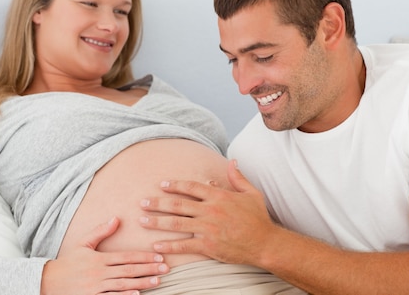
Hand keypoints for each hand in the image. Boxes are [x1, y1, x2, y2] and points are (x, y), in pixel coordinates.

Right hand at [41, 217, 168, 294]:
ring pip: (123, 285)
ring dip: (142, 283)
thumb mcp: (83, 244)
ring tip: (157, 282)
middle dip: (149, 269)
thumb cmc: (68, 262)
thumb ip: (101, 231)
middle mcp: (99, 273)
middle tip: (166, 269)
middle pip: (129, 270)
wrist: (47, 281)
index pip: (127, 257)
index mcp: (99, 258)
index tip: (159, 257)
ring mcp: (96, 287)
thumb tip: (117, 218)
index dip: (144, 257)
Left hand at [139, 160, 278, 265]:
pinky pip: (185, 245)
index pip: (191, 187)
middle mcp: (210, 210)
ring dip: (157, 222)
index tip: (162, 184)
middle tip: (142, 202)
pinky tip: (156, 246)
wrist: (265, 243)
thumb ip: (238, 178)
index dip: (175, 185)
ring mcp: (208, 229)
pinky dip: (169, 246)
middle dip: (157, 203)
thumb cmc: (259, 218)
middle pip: (178, 205)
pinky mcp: (208, 246)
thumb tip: (232, 162)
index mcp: (219, 196)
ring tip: (142, 221)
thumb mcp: (251, 193)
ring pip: (177, 224)